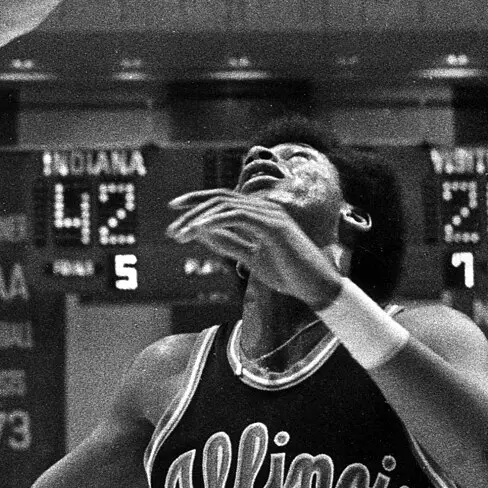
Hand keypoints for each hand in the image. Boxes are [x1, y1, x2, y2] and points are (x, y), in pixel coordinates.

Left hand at [166, 190, 342, 310]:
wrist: (317, 289)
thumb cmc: (289, 274)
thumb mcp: (252, 257)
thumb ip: (230, 243)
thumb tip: (203, 232)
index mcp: (260, 214)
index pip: (223, 200)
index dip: (197, 202)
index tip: (175, 212)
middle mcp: (265, 208)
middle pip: (220, 198)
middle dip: (191, 209)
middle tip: (171, 228)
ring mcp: (271, 214)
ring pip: (225, 205)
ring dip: (198, 218)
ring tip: (179, 234)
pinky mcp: (273, 226)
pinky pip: (237, 216)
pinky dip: (214, 221)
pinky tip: (198, 230)